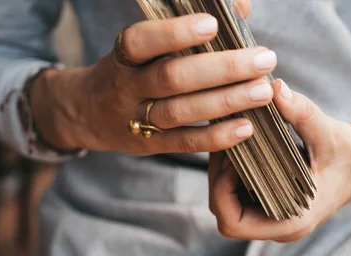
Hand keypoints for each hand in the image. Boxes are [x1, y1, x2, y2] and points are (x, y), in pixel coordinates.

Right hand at [30, 0, 274, 155]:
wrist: (86, 114)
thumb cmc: (130, 70)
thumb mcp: (145, 45)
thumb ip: (188, 26)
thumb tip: (240, 7)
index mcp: (123, 57)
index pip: (141, 41)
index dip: (175, 33)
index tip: (213, 24)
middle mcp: (127, 88)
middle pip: (172, 77)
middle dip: (222, 68)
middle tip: (264, 59)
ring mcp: (136, 120)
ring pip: (181, 111)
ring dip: (225, 101)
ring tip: (262, 91)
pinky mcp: (150, 146)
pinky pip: (184, 143)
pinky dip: (215, 137)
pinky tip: (246, 127)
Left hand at [208, 80, 350, 241]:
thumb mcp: (329, 131)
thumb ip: (301, 112)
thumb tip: (275, 87)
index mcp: (291, 221)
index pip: (233, 223)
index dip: (221, 191)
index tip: (230, 157)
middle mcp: (278, 225)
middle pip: (225, 211)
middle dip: (218, 177)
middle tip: (225, 141)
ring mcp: (274, 216)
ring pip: (229, 203)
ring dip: (223, 173)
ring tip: (230, 140)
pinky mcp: (272, 203)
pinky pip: (240, 194)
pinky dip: (235, 172)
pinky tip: (239, 145)